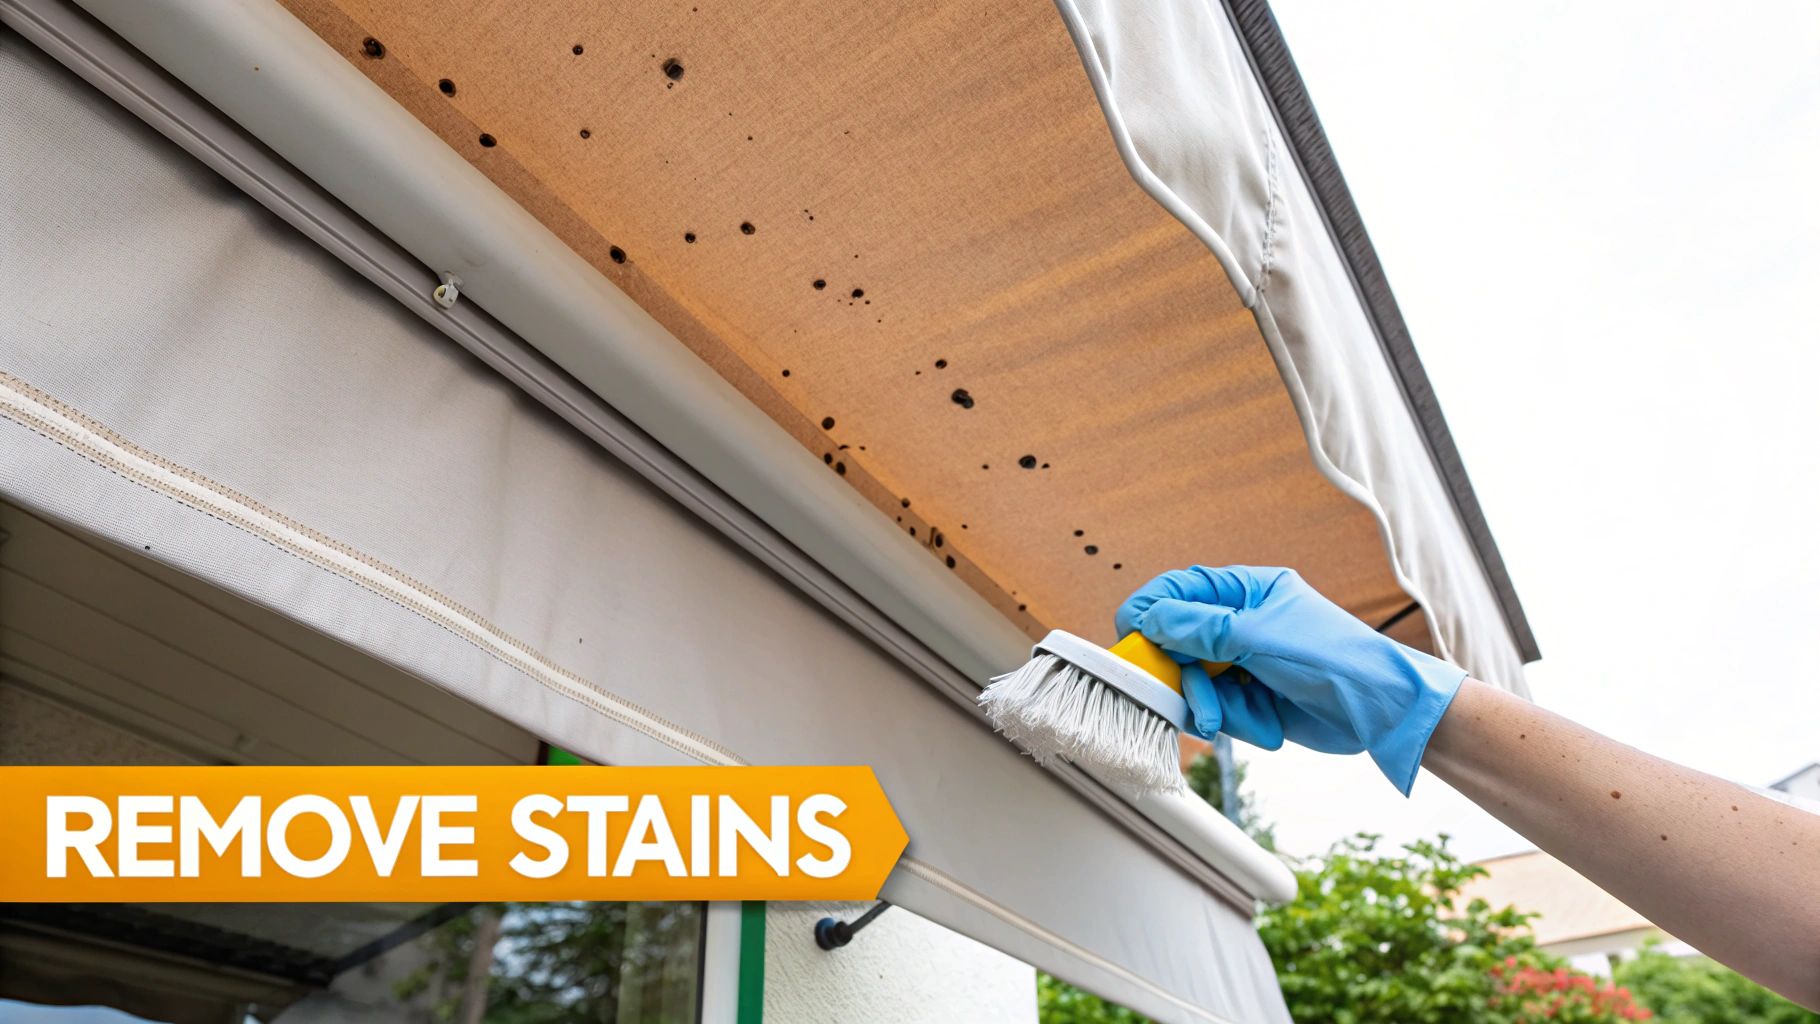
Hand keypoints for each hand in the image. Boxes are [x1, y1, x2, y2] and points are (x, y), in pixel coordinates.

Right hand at [1115, 566, 1465, 794]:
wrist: (1381, 711)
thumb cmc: (1331, 657)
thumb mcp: (1257, 636)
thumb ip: (1198, 627)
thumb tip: (1149, 617)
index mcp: (1246, 591)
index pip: (1181, 590)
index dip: (1150, 610)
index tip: (1128, 634)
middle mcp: (1242, 624)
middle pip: (1180, 642)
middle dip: (1182, 672)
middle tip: (1179, 692)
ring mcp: (1247, 663)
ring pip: (1196, 682)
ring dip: (1209, 703)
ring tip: (1230, 715)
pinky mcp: (1255, 699)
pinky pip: (1219, 709)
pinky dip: (1235, 720)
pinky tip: (1263, 721)